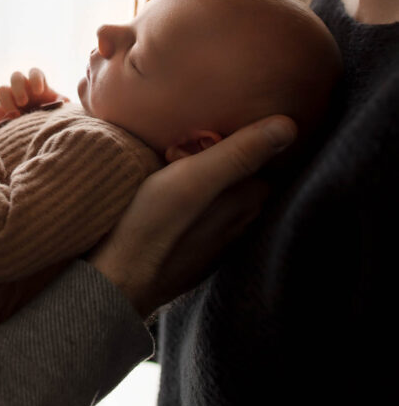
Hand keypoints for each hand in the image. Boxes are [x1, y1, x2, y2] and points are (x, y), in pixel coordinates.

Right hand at [0, 68, 67, 124]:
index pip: (35, 72)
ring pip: (1, 90)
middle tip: (24, 102)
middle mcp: (21, 88)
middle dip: (18, 88)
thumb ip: (60, 102)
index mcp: (36, 83)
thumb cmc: (49, 113)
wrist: (38, 130)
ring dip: (6, 101)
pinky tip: (5, 123)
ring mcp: (8, 99)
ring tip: (15, 116)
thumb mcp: (57, 107)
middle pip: (16, 76)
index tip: (39, 91)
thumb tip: (64, 101)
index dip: (35, 78)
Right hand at [89, 116, 296, 318]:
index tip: (197, 142)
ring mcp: (217, 243)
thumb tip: (289, 126)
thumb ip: (240, 153)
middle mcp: (240, 224)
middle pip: (239, 175)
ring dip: (200, 182)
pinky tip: (165, 204)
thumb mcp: (195, 178)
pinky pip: (201, 218)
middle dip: (214, 160)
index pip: (257, 157)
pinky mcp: (194, 254)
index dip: (230, 141)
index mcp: (248, 203)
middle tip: (175, 156)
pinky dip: (189, 206)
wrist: (116, 280)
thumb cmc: (153, 223)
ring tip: (166, 177)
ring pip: (220, 198)